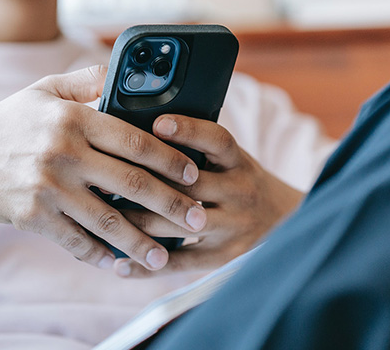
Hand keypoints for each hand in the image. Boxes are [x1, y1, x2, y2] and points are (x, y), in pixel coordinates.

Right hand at [0, 66, 206, 271]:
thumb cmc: (8, 123)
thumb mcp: (44, 90)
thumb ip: (88, 80)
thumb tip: (128, 72)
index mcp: (73, 118)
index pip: (135, 140)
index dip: (171, 159)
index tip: (194, 173)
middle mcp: (64, 152)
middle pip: (132, 184)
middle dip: (172, 205)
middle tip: (200, 220)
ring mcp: (48, 188)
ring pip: (108, 221)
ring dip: (142, 243)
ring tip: (167, 257)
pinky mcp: (34, 218)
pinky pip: (76, 242)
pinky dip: (101, 256)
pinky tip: (122, 265)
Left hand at [114, 114, 303, 277]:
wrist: (289, 222)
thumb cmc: (243, 182)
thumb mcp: (234, 160)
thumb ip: (200, 148)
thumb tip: (146, 127)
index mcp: (240, 162)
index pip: (217, 140)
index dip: (188, 129)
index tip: (156, 123)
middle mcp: (240, 192)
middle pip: (188, 186)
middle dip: (143, 182)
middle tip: (103, 176)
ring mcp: (233, 227)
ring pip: (177, 225)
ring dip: (135, 222)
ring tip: (100, 217)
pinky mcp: (224, 258)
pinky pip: (181, 263)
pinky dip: (147, 266)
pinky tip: (119, 264)